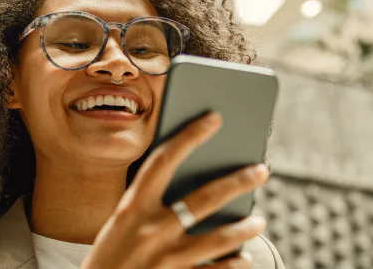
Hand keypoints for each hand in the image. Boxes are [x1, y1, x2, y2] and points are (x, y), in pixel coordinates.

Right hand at [81, 112, 270, 268]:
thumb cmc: (111, 255)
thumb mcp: (121, 225)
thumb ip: (150, 205)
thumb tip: (197, 184)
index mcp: (131, 209)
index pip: (163, 160)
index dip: (189, 136)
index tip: (214, 118)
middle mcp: (149, 231)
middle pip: (204, 199)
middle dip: (238, 181)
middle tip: (262, 170)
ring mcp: (164, 260)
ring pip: (219, 239)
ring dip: (244, 229)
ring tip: (259, 221)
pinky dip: (233, 265)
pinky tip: (244, 258)